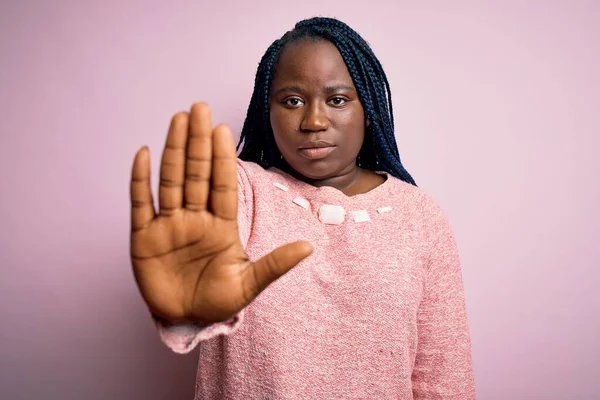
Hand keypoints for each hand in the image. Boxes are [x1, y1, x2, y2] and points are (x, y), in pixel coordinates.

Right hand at [129, 103, 312, 323]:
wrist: (186, 320)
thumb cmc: (218, 301)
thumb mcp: (249, 285)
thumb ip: (275, 265)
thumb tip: (309, 247)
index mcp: (221, 226)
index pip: (222, 184)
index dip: (221, 158)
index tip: (223, 129)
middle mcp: (194, 218)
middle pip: (195, 173)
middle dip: (197, 142)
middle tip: (200, 108)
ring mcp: (168, 226)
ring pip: (171, 180)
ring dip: (173, 150)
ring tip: (178, 120)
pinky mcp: (144, 238)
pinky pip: (141, 204)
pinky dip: (141, 180)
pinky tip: (144, 153)